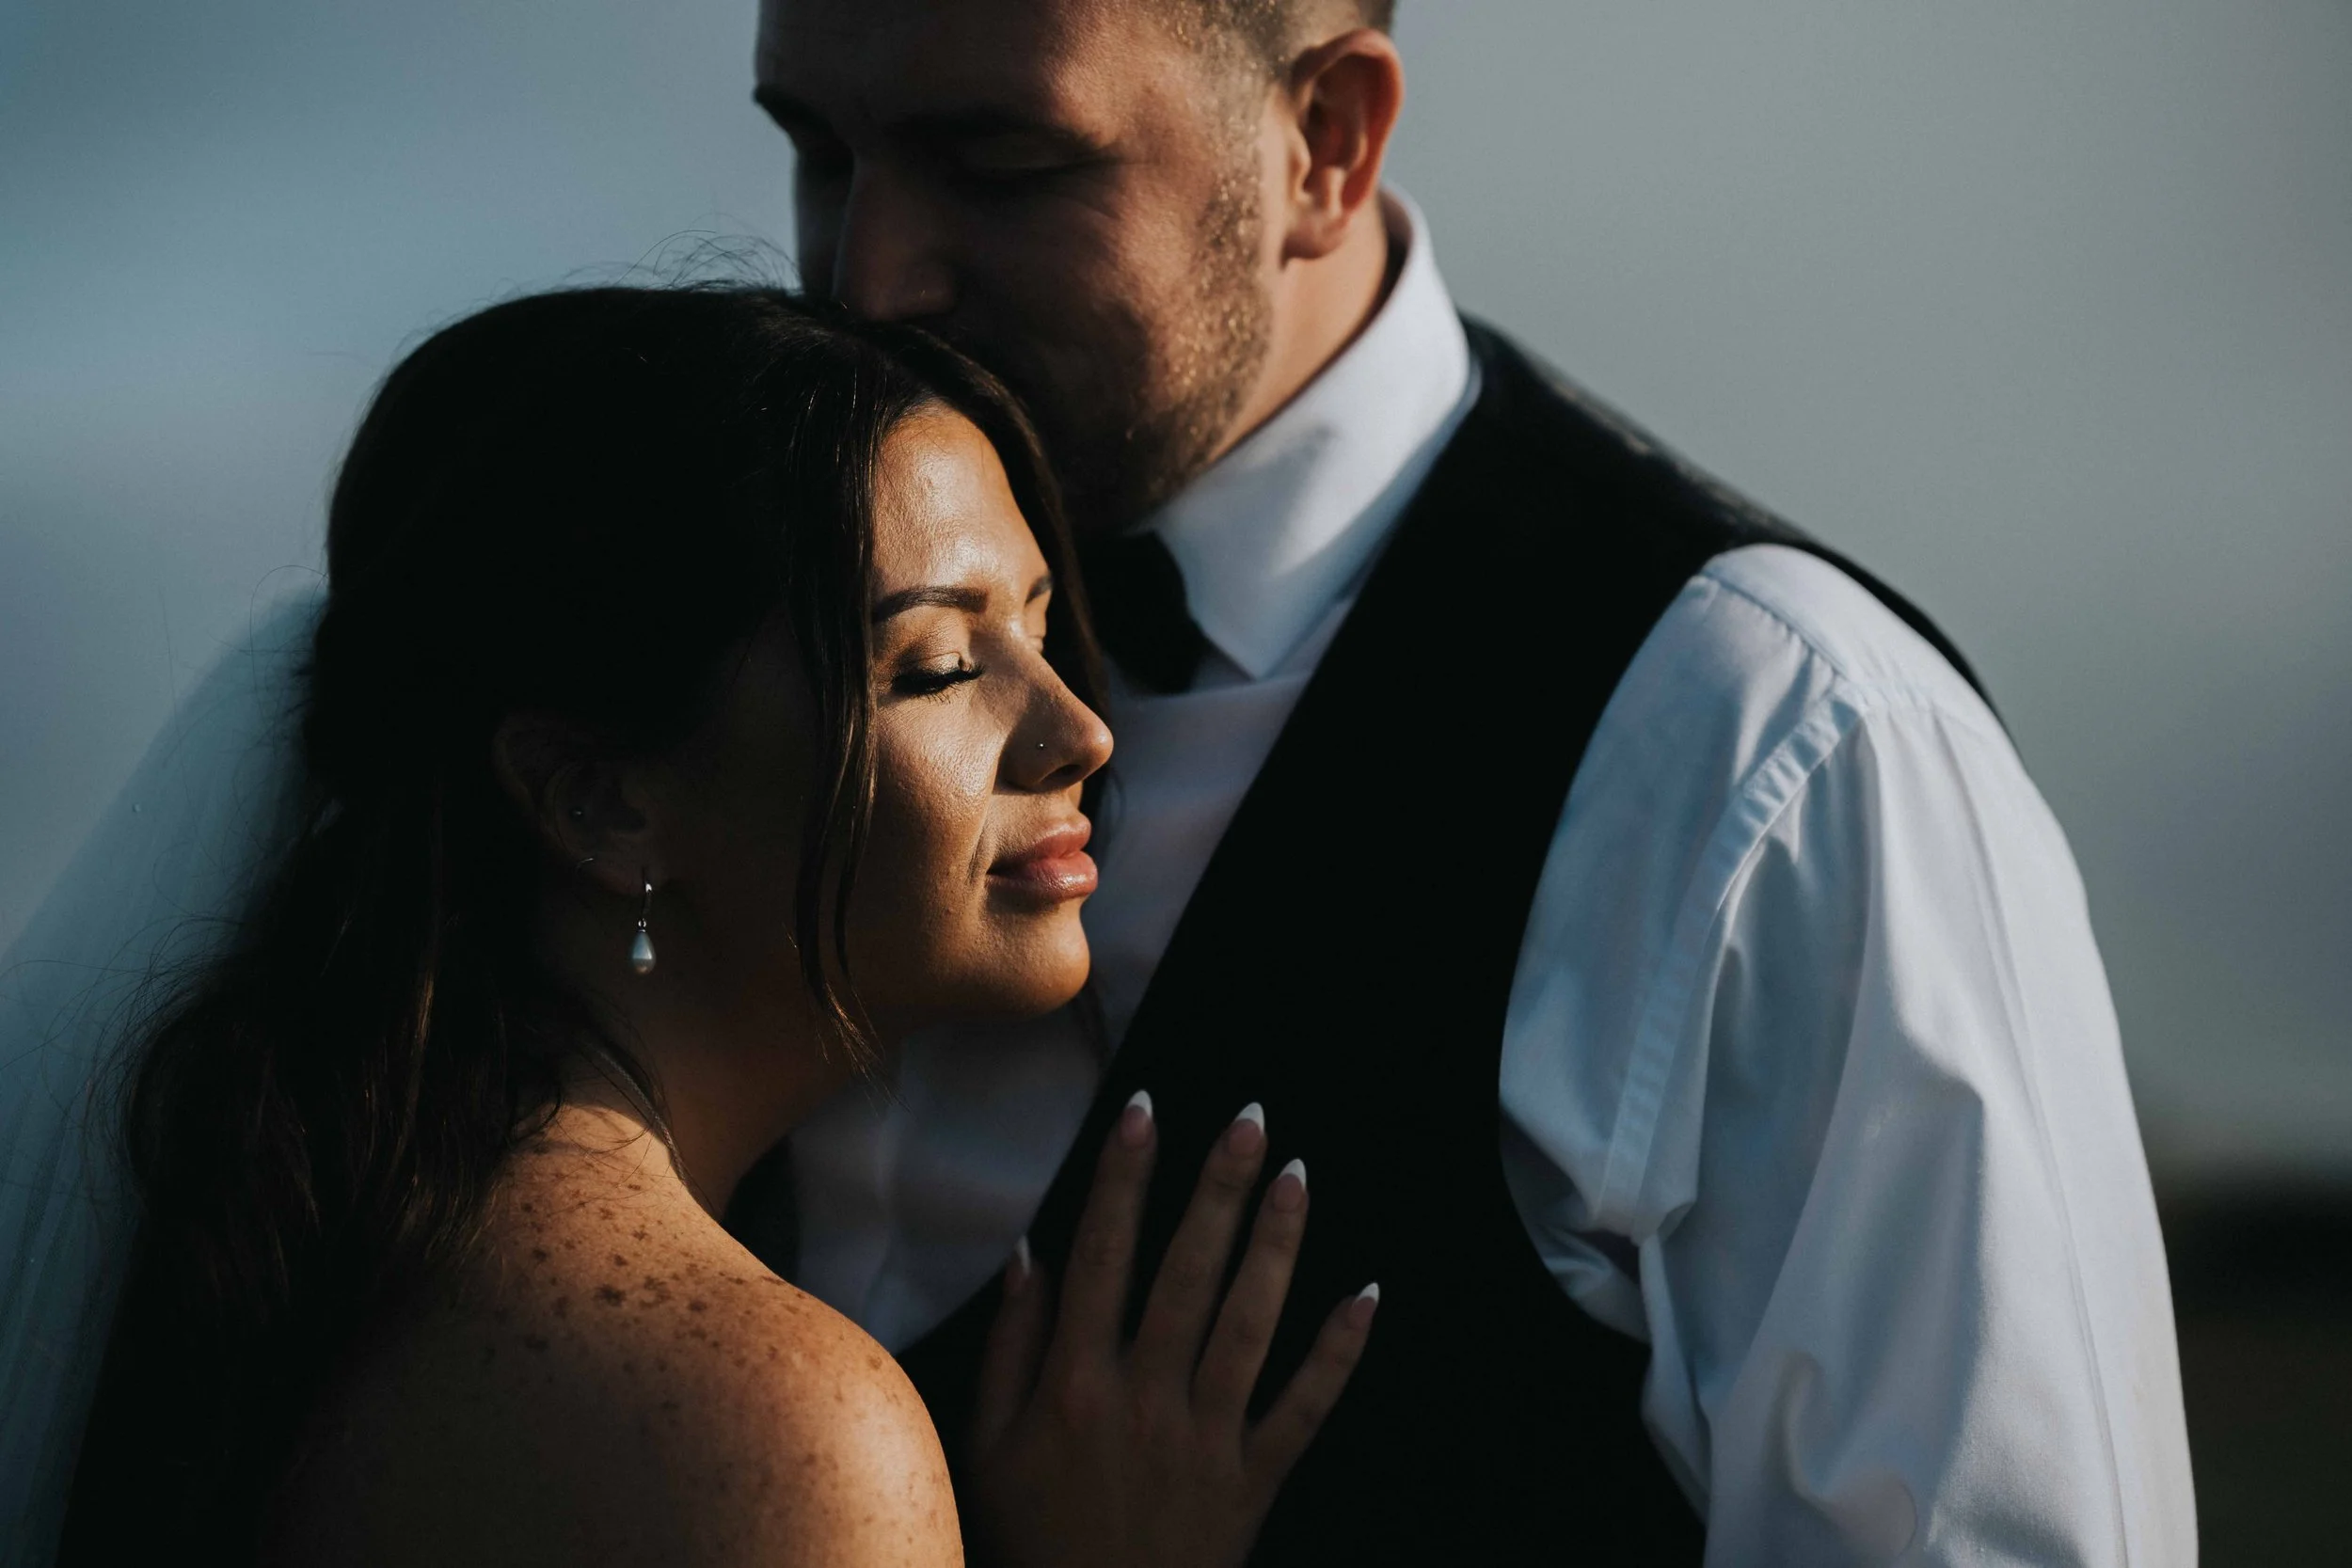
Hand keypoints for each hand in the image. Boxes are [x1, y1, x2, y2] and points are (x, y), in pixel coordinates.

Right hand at [967, 1092, 1377, 1567]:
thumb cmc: (1032, 1541)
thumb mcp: (987, 1450)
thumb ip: (1011, 1348)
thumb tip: (1030, 1253)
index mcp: (1074, 1384)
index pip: (1102, 1255)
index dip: (1124, 1178)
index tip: (1144, 1110)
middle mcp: (1144, 1399)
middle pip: (1187, 1273)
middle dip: (1218, 1189)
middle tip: (1250, 1118)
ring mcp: (1206, 1439)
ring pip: (1250, 1324)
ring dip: (1278, 1245)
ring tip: (1297, 1175)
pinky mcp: (1254, 1480)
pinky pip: (1304, 1408)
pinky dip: (1339, 1353)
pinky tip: (1368, 1295)